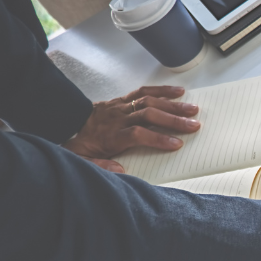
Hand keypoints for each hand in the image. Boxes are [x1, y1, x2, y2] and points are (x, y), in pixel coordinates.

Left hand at [62, 85, 199, 172]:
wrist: (65, 122)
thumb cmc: (79, 145)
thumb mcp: (81, 162)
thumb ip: (99, 167)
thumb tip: (120, 171)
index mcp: (110, 136)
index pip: (137, 134)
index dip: (158, 138)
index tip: (177, 144)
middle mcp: (117, 118)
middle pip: (148, 115)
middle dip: (173, 120)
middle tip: (194, 125)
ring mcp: (120, 106)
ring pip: (149, 102)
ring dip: (173, 105)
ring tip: (193, 109)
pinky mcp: (122, 100)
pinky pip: (143, 92)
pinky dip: (162, 90)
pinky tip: (178, 92)